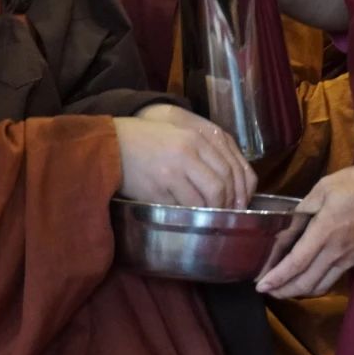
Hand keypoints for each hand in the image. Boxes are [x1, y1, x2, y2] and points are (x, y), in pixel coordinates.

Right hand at [112, 104, 256, 208]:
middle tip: (226, 215)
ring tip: (209, 218)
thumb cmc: (150, 140)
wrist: (113, 144)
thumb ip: (205, 152)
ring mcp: (172, 173)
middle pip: (221, 187)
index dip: (239, 191)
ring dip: (209, 214)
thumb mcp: (181, 136)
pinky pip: (181, 209)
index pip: (231, 169)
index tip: (240, 203)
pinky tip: (188, 217)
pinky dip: (188, 216)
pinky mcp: (156, 190)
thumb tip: (231, 182)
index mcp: (197, 139)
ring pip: (203, 201)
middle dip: (227, 206)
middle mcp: (187, 154)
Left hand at [255, 164, 353, 298]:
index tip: (261, 286)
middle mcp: (336, 252)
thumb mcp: (327, 185)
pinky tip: (316, 272)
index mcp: (324, 232)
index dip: (276, 278)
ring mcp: (351, 259)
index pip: (295, 264)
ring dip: (302, 290)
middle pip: (306, 283)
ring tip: (288, 287)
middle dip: (284, 291)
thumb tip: (291, 220)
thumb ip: (306, 205)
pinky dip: (321, 280)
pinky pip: (338, 275)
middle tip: (270, 290)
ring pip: (322, 285)